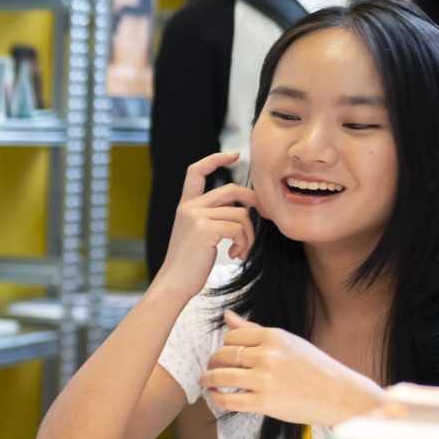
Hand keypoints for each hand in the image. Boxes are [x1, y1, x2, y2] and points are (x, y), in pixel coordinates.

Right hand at [154, 150, 257, 297]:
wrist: (174, 283)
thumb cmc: (189, 264)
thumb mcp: (198, 235)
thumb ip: (212, 217)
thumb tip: (243, 209)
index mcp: (185, 206)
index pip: (196, 171)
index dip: (215, 159)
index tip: (234, 154)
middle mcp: (189, 207)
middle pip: (231, 191)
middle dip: (253, 201)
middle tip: (264, 215)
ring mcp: (196, 216)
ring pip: (240, 214)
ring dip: (248, 235)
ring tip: (240, 251)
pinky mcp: (205, 229)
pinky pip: (239, 228)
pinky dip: (244, 243)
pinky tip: (235, 255)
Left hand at [199, 311, 384, 425]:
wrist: (341, 396)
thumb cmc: (316, 368)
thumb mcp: (288, 342)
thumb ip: (255, 330)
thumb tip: (227, 315)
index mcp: (274, 336)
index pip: (231, 337)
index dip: (224, 346)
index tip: (226, 355)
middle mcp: (267, 355)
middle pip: (222, 355)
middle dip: (212, 362)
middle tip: (211, 368)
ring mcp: (265, 380)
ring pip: (219, 376)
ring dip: (207, 379)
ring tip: (207, 381)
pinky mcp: (264, 403)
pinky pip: (228, 400)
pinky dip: (215, 398)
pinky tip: (215, 396)